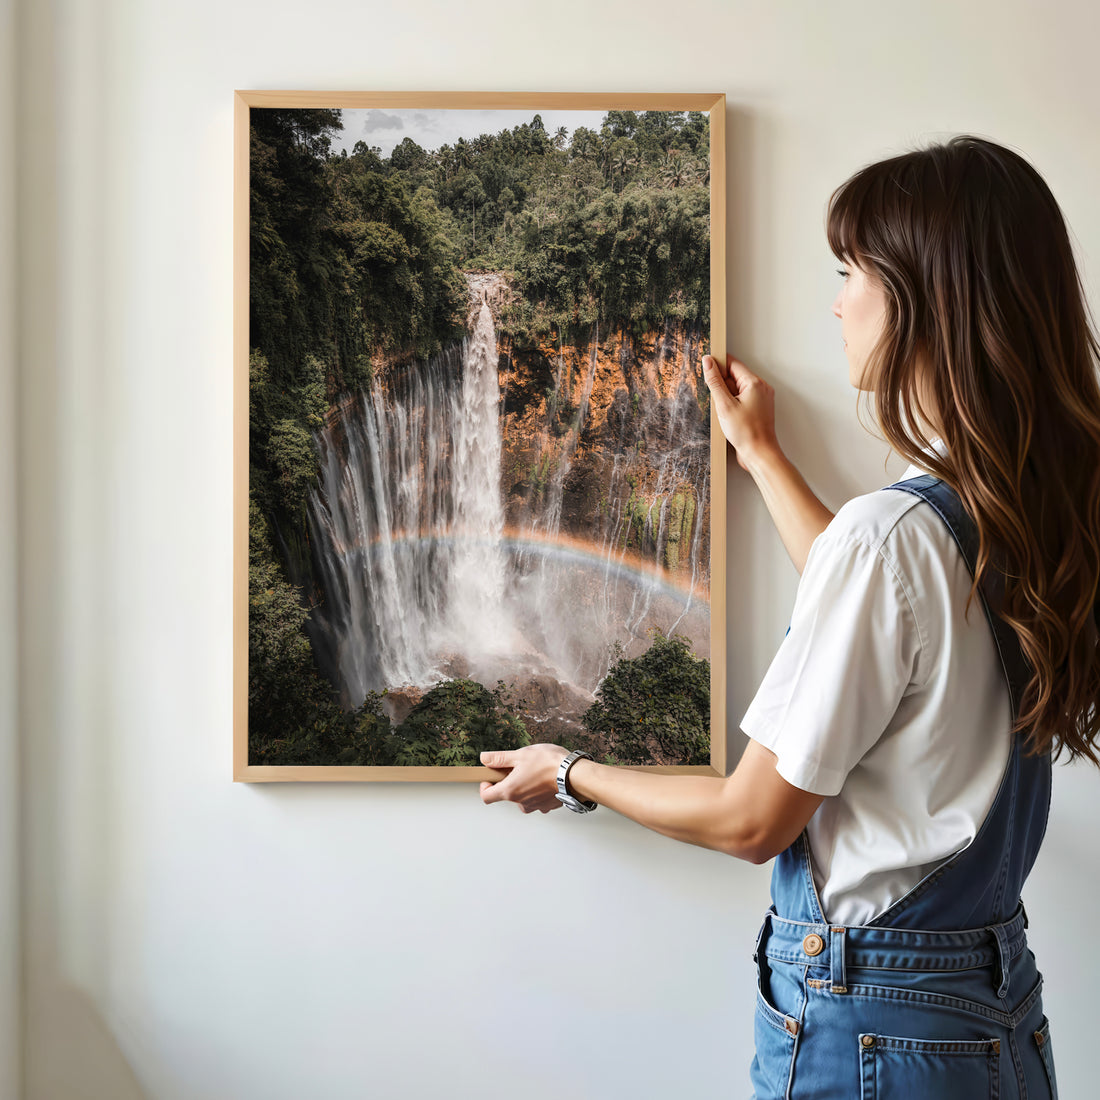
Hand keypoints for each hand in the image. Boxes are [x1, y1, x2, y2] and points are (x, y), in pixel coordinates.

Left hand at [479, 743, 568, 813]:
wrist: (575, 775)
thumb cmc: (549, 764)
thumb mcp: (520, 754)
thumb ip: (499, 758)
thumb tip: (484, 758)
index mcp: (510, 790)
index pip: (486, 796)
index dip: (485, 786)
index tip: (490, 776)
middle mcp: (521, 802)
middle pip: (506, 795)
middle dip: (509, 781)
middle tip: (518, 767)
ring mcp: (535, 806)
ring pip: (522, 797)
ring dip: (524, 786)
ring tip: (535, 771)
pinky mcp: (547, 806)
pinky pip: (537, 799)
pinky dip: (538, 790)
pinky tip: (545, 778)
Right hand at [702, 353, 779, 471]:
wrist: (759, 454)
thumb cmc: (746, 432)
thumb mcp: (724, 405)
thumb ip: (715, 382)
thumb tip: (708, 362)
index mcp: (755, 383)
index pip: (733, 363)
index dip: (718, 364)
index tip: (706, 367)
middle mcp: (761, 388)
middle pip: (735, 376)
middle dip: (722, 385)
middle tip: (717, 401)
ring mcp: (761, 398)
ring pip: (738, 388)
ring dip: (726, 396)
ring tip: (725, 412)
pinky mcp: (758, 408)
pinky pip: (742, 399)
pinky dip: (732, 404)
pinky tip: (729, 416)